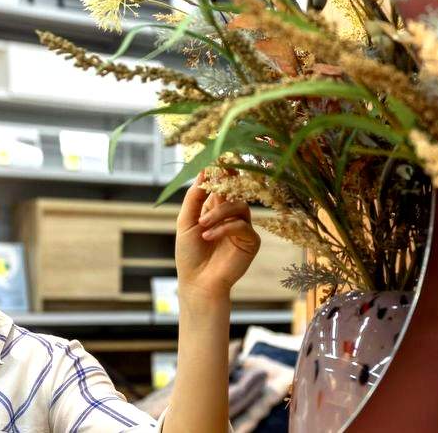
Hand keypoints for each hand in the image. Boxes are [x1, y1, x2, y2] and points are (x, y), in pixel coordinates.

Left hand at [175, 172, 260, 303]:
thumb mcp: (186, 221)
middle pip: (236, 189)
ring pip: (239, 206)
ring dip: (219, 213)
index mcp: (215, 207)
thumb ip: (195, 197)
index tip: (218, 157)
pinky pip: (242, 225)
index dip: (223, 170)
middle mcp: (231, 215)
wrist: (197, 281)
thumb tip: (203, 170)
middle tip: (221, 173)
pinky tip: (209, 236)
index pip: (223, 183)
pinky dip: (225, 228)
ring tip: (202, 226)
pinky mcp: (251, 241)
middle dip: (229, 180)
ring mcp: (243, 227)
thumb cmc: (189, 254)